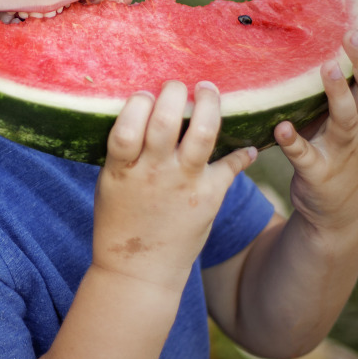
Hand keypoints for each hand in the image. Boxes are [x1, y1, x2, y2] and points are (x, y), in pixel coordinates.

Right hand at [93, 81, 257, 292]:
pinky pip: (231, 166)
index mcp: (122, 169)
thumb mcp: (110, 183)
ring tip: (208, 90)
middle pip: (167, 120)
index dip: (138, 102)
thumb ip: (124, 150)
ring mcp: (184, 184)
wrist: (139, 272)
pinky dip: (243, 152)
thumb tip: (142, 106)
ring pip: (204, 132)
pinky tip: (247, 145)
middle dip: (175, 91)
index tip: (145, 94)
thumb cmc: (119, 222)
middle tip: (178, 85)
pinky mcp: (209, 198)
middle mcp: (154, 173)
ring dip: (210, 103)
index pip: (128, 124)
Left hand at [274, 21, 357, 229]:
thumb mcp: (342, 115)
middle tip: (351, 34)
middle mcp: (357, 125)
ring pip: (346, 118)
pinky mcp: (317, 171)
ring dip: (339, 93)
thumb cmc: (334, 147)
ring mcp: (339, 149)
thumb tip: (312, 37)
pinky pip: (305, 156)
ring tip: (329, 67)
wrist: (337, 209)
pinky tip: (282, 129)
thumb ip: (337, 85)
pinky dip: (294, 142)